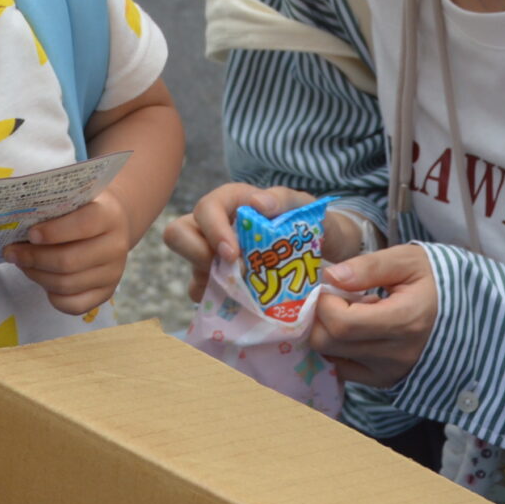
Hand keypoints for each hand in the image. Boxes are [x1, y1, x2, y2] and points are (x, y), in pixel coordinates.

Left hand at [6, 189, 129, 314]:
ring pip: (66, 284)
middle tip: (11, 252)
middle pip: (68, 261)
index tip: (30, 234)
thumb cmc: (84, 209)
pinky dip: (52, 296)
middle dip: (33, 258)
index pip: (82, 225)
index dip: (52, 232)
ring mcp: (112, 274)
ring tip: (22, 263)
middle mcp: (116, 246)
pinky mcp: (106, 294)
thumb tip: (15, 225)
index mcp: (109, 216)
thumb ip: (52, 208)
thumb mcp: (75, 199)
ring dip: (37, 275)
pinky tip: (42, 279)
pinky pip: (73, 305)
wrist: (113, 225)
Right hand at [161, 183, 326, 301]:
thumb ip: (284, 199)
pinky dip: (218, 302)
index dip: (212, 229)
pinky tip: (243, 304)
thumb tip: (260, 204)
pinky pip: (204, 295)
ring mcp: (214, 257)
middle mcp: (216, 228)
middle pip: (178, 234)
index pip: (206, 208)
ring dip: (210, 281)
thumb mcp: (304, 205)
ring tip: (240, 291)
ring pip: (191, 268)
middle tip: (228, 269)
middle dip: (196, 253)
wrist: (326, 249)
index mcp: (232, 202)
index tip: (232, 253)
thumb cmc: (310, 221)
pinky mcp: (220, 283)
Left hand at [308, 245, 437, 388]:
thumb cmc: (435, 281)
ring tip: (351, 312)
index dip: (325, 301)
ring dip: (329, 332)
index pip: (342, 323)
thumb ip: (368, 267)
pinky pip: (344, 370)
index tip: (331, 284)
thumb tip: (331, 277)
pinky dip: (339, 349)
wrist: (467, 313)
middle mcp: (396, 354)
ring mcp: (390, 372)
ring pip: (332, 357)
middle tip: (334, 296)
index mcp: (405, 321)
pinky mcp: (385, 381)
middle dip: (320, 317)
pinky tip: (355, 330)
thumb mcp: (406, 261)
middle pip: (329, 343)